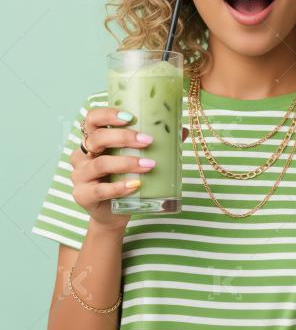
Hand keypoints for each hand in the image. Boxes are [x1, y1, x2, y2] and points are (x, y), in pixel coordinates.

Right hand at [69, 106, 188, 229]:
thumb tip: (181, 130)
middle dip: (124, 138)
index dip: (107, 115)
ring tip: (149, 166)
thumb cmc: (122, 181)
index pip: (92, 119)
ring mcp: (80, 176)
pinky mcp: (83, 195)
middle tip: (148, 141)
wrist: (112, 214)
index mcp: (92, 141)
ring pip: (100, 164)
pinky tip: (135, 185)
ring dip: (127, 163)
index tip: (130, 118)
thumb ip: (151, 144)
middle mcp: (82, 155)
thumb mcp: (134, 160)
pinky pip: (100, 190)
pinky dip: (119, 187)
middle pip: (97, 139)